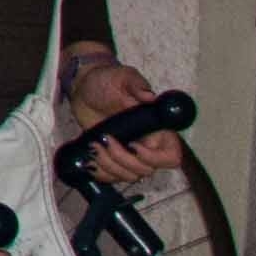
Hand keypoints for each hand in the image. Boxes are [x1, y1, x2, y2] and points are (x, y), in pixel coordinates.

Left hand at [66, 54, 183, 181]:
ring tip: (95, 145)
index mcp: (155, 128)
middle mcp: (145, 145)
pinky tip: (89, 158)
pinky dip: (99, 172)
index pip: (171, 155)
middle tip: (106, 139)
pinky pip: (111, 177)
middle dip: (123, 159)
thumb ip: (136, 86)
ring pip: (128, 176)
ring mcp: (128, 154)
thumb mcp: (123, 78)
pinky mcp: (111, 158)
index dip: (156, 158)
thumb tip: (150, 96)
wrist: (84, 86)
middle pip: (146, 170)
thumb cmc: (107, 80)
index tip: (134, 147)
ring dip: (109, 165)